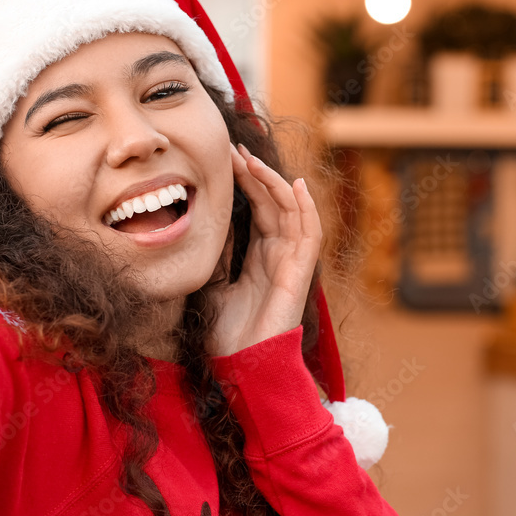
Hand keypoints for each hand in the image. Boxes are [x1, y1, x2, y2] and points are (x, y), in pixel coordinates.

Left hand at [206, 143, 321, 356]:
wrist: (241, 367)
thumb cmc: (227, 335)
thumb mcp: (211, 284)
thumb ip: (216, 256)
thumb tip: (205, 225)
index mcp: (260, 258)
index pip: (258, 209)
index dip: (246, 182)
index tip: (226, 158)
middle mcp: (279, 255)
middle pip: (274, 203)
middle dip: (255, 174)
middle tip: (234, 149)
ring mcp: (292, 263)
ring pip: (292, 211)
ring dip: (275, 183)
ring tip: (253, 160)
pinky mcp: (300, 273)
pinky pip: (310, 234)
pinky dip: (306, 208)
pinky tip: (296, 184)